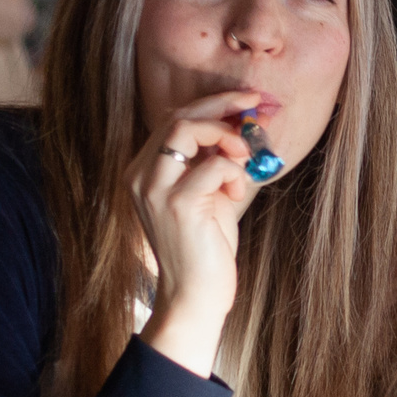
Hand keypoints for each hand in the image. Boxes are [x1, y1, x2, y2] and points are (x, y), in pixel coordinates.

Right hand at [131, 88, 268, 376]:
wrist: (195, 295)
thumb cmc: (206, 248)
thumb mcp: (211, 196)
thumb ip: (218, 162)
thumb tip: (248, 124)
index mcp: (144, 172)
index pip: (173, 120)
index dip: (212, 105)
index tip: (246, 101)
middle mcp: (140, 176)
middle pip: (177, 117)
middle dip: (221, 105)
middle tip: (255, 105)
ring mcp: (153, 189)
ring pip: (185, 130)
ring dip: (226, 136)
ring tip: (245, 157)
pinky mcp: (176, 204)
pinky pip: (213, 165)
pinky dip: (234, 171)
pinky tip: (237, 193)